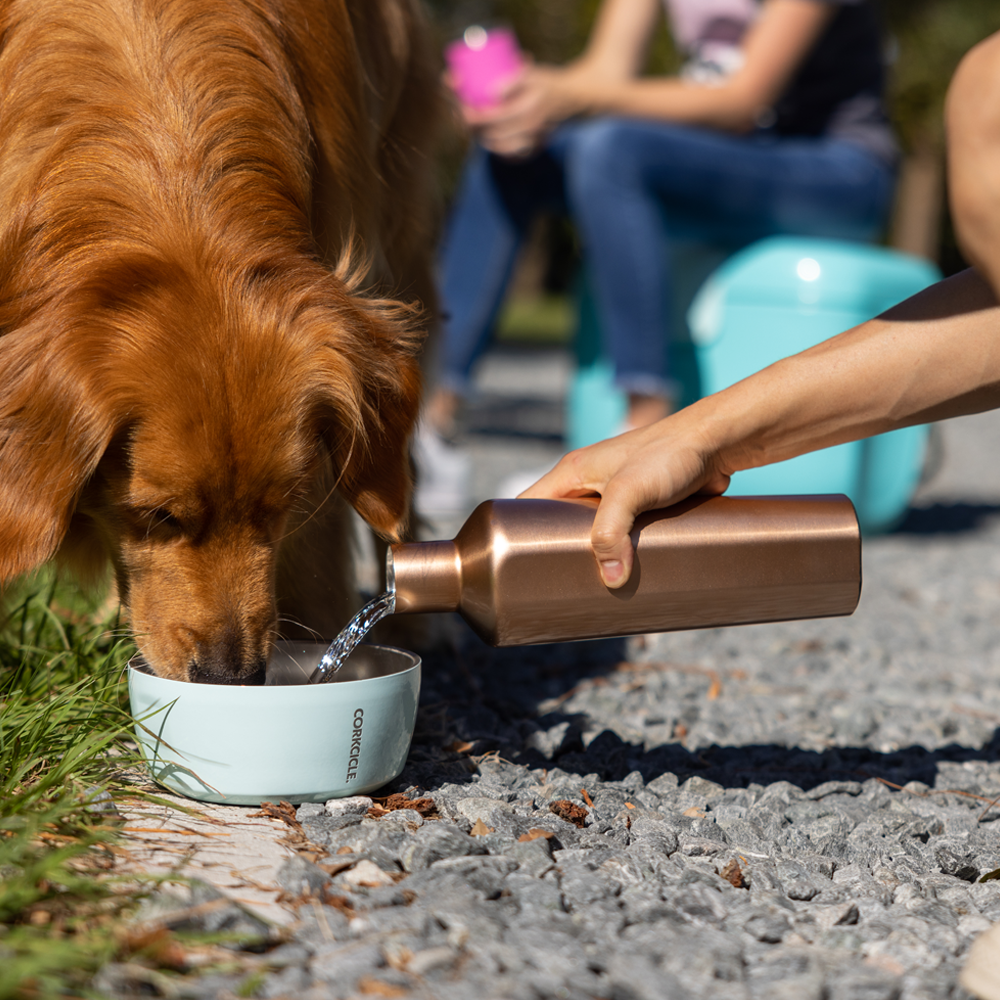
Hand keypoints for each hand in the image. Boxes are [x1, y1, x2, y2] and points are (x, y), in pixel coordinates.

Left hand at [465, 64, 586, 157]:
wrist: (573, 100)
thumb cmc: (547, 83)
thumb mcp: (532, 74)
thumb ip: (512, 81)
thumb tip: (491, 93)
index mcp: (527, 110)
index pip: (490, 118)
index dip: (470, 115)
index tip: (461, 107)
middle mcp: (529, 130)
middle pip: (490, 133)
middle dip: (471, 127)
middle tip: (462, 116)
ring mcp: (532, 142)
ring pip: (497, 146)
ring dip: (481, 138)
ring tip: (474, 126)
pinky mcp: (534, 150)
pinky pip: (510, 156)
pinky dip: (497, 149)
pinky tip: (489, 141)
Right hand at [518, 411, 731, 587]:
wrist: (717, 442)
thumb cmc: (669, 454)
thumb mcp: (631, 491)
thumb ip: (612, 533)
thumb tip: (609, 579)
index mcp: (571, 473)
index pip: (526, 506)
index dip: (516, 534)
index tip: (516, 567)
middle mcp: (588, 482)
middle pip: (558, 525)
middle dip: (559, 554)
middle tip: (560, 586)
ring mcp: (615, 494)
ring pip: (592, 533)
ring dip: (595, 556)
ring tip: (594, 588)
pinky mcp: (641, 505)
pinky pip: (622, 534)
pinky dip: (621, 552)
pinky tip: (626, 573)